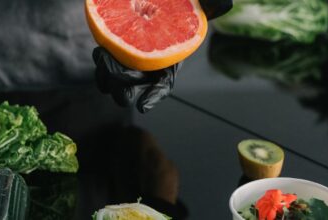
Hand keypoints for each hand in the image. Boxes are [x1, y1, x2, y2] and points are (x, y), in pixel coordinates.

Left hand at [92, 0, 231, 112]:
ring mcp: (131, 62)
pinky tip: (101, 50)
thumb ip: (211, 3)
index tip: (143, 106)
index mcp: (169, 61)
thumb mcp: (197, 1)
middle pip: (134, 88)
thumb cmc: (180, 4)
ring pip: (116, 84)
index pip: (163, 84)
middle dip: (121, 86)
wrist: (157, 2)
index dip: (154, 96)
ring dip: (106, 77)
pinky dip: (102, 65)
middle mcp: (150, 66)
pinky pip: (106, 70)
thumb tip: (226, 4)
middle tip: (111, 65)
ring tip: (103, 54)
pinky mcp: (116, 54)